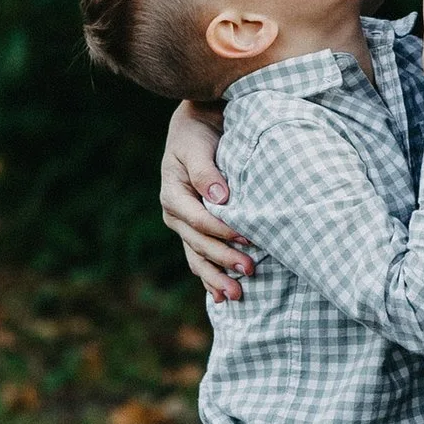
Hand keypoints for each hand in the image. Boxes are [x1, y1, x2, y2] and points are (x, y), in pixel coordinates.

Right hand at [161, 99, 243, 303]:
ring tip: (237, 295)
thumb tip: (220, 197)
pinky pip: (199, 257)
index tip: (248, 239)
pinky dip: (209, 277)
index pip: (199, 219)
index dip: (223, 231)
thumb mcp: (197, 147)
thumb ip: (206, 172)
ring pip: (197, 257)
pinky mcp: (193, 230)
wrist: (196, 127)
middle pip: (199, 244)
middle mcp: (175, 214)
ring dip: (216, 277)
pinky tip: (220, 296)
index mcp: (173, 194)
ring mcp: (183, 225)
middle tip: (250, 271)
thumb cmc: (198, 135)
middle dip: (224, 260)